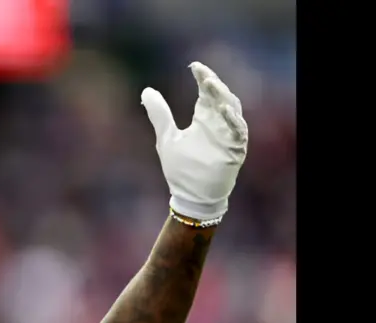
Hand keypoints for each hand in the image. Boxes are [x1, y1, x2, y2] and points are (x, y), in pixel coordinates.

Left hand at [141, 62, 247, 221]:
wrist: (190, 196)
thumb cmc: (181, 169)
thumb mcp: (166, 137)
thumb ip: (159, 114)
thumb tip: (146, 90)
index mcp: (204, 119)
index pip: (206, 92)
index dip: (203, 78)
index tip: (194, 66)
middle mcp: (218, 123)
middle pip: (221, 96)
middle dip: (212, 83)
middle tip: (202, 73)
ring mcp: (228, 135)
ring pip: (232, 109)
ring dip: (222, 96)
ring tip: (210, 84)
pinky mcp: (235, 149)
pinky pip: (238, 130)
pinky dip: (231, 119)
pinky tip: (222, 108)